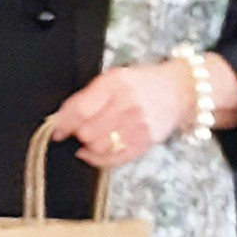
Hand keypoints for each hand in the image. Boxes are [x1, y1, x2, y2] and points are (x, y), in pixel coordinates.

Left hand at [50, 55, 236, 167]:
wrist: (180, 90)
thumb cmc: (142, 82)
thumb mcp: (114, 77)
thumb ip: (90, 95)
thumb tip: (62, 118)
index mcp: (115, 83)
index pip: (81, 108)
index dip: (63, 123)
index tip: (56, 129)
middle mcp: (127, 104)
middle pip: (87, 131)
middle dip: (77, 133)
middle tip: (76, 130)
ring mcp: (138, 125)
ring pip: (99, 147)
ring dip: (88, 146)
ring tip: (88, 138)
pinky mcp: (145, 142)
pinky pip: (115, 158)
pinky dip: (98, 159)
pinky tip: (92, 153)